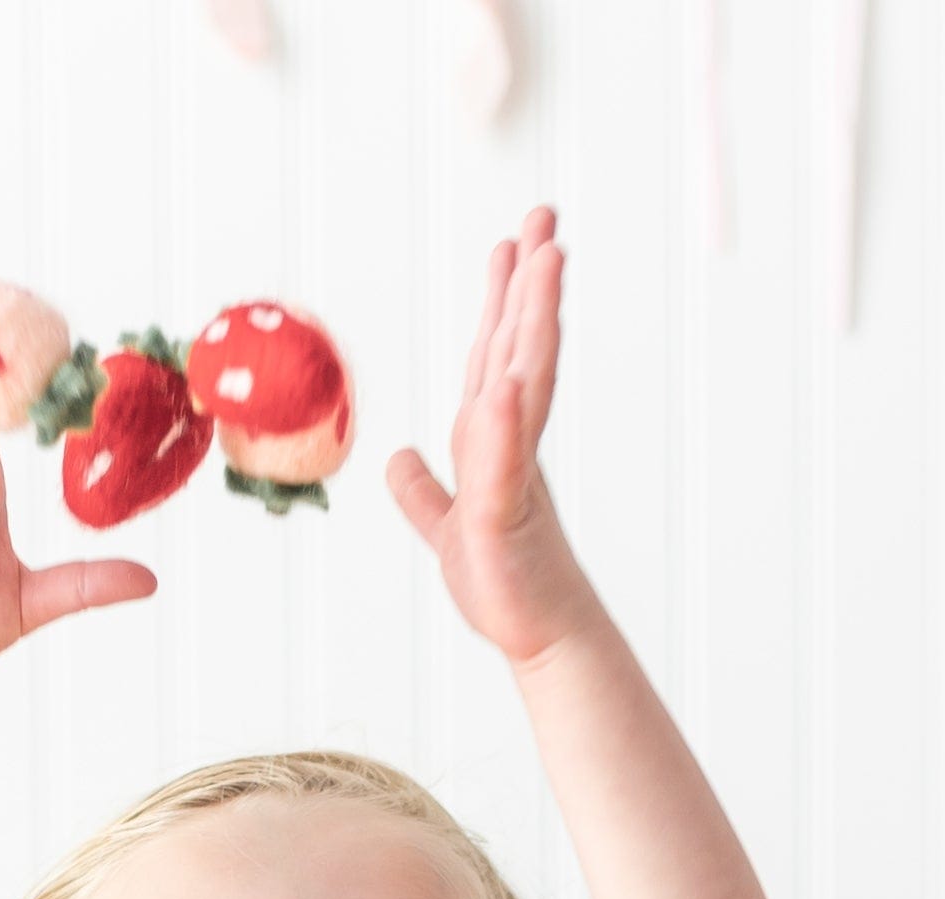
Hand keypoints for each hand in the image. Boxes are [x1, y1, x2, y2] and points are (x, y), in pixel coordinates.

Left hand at [387, 206, 603, 667]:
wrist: (540, 635)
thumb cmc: (503, 584)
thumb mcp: (447, 526)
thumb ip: (423, 492)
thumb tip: (397, 460)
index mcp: (494, 441)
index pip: (497, 355)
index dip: (503, 300)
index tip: (513, 246)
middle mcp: (511, 445)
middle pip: (520, 348)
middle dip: (532, 282)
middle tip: (546, 216)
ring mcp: (514, 474)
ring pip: (524, 381)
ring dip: (535, 321)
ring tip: (547, 261)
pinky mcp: (508, 514)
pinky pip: (504, 459)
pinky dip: (504, 421)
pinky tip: (505, 382)